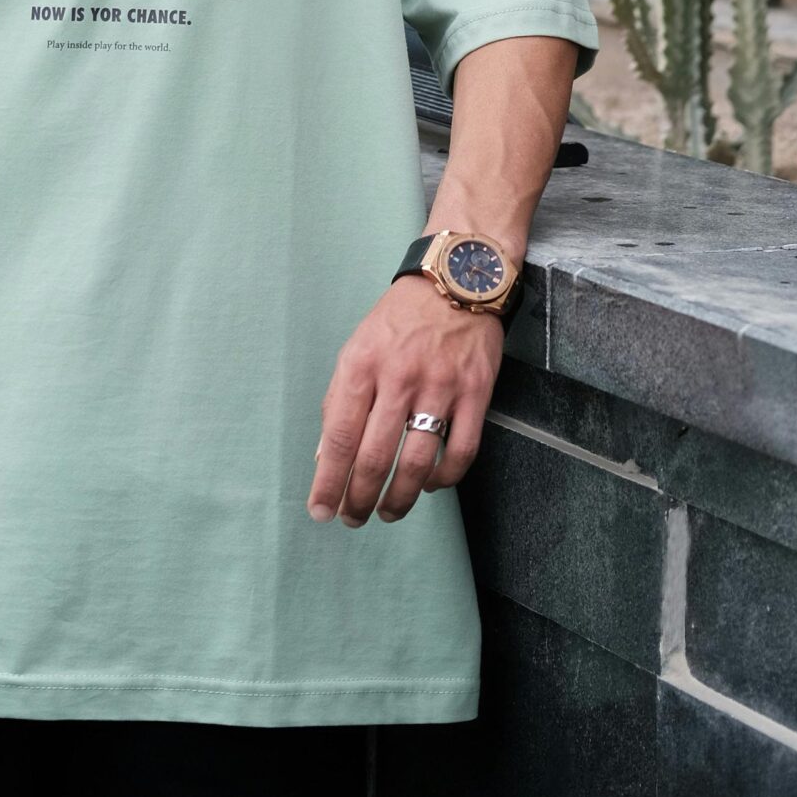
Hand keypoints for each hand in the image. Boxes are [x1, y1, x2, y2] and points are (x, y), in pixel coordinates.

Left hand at [306, 275, 505, 527]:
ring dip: (399, 499)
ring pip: (416, 462)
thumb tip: (327, 455)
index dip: (328, 481)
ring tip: (388, 512)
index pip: (339, 436)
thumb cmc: (400, 317)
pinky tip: (430, 485)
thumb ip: (341, 399)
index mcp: (362, 364)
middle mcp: (399, 377)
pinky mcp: (475, 392)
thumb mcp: (358, 347)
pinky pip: (461, 451)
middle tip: (353, 517)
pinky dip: (444, 478)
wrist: (456, 279)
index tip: (321, 509)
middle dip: (359, 498)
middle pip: (375, 456)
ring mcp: (440, 386)